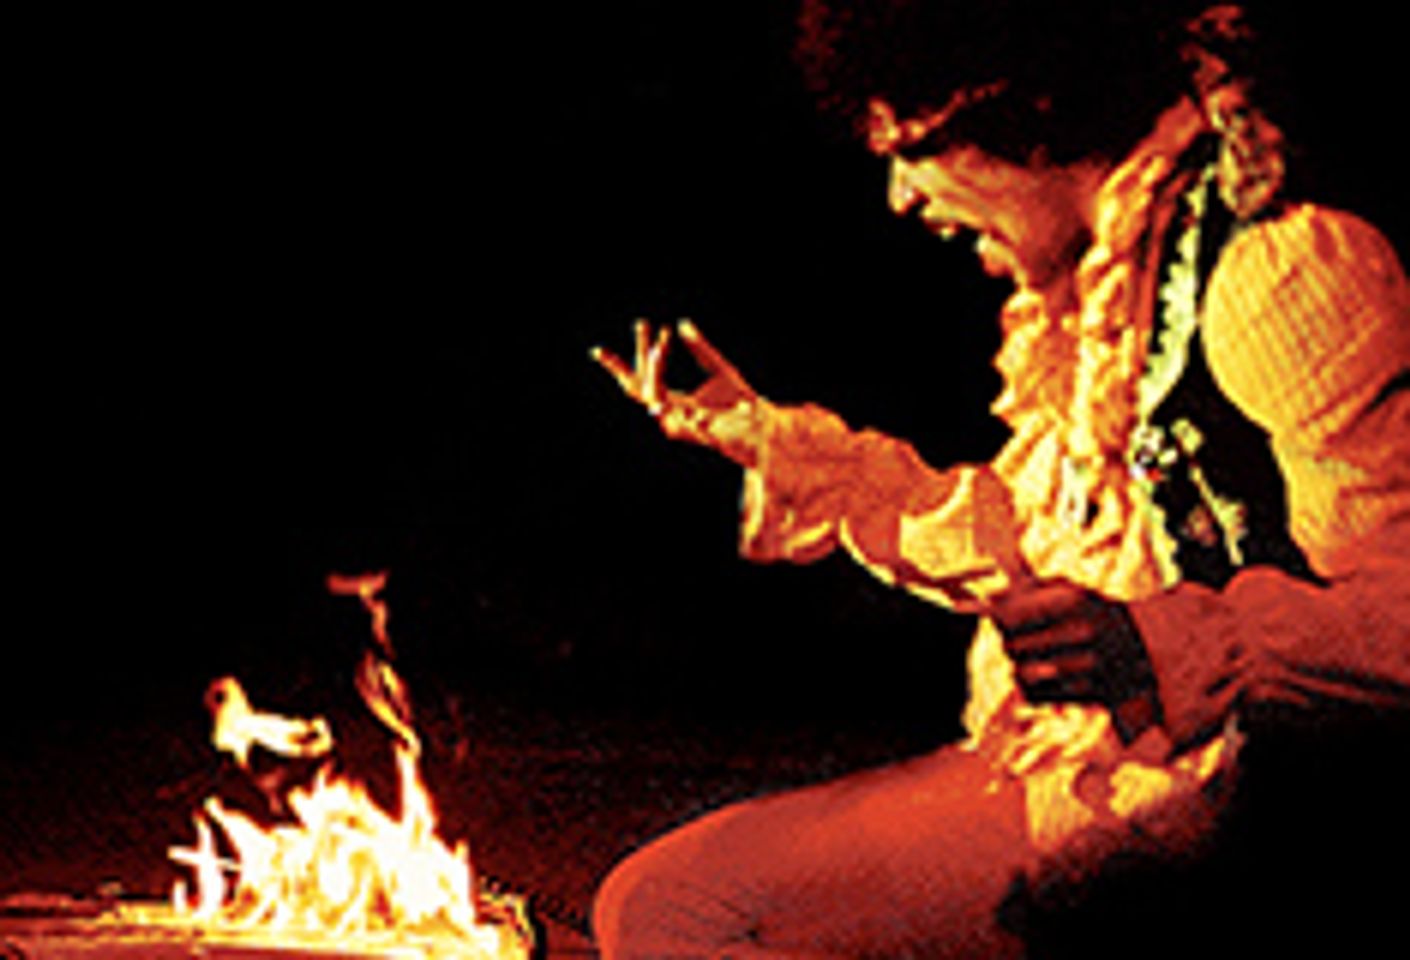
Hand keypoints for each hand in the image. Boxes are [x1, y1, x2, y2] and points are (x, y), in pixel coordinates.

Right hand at [591, 319, 767, 466]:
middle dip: (640, 360)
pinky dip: (690, 414)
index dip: (640, 350)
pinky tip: (686, 401)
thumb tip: (682, 323)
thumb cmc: (739, 402)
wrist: (762, 430)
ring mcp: (689, 428)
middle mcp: (674, 417)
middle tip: (643, 327)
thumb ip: (700, 348)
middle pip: (641, 389)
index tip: (643, 323)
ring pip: (659, 403)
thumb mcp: (719, 368)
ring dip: (655, 373)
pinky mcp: (709, 436)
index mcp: (673, 403)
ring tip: (657, 349)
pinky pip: (694, 425)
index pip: (642, 379)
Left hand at [991, 580, 1160, 741]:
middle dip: (1010, 642)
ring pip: (1021, 674)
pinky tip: (1047, 674)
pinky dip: (1033, 686)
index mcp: (1071, 600)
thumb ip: (1024, 590)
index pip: (1006, 616)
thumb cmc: (1093, 610)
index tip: (1004, 618)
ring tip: (1036, 656)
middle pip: (1011, 647)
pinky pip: (1037, 694)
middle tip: (1024, 637)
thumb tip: (984, 599)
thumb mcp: (1066, 588)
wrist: (1145, 644)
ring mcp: (1087, 666)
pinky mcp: (1089, 692)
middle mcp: (1080, 633)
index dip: (999, 618)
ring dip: (1021, 666)